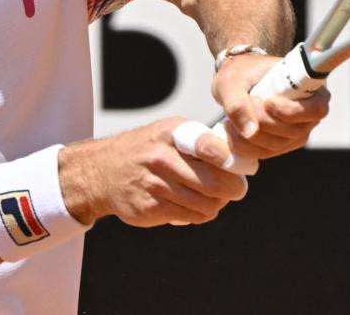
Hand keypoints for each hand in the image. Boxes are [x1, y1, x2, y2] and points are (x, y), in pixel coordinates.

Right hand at [58, 117, 248, 226]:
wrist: (102, 171)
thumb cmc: (146, 150)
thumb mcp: (168, 132)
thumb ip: (200, 141)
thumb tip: (239, 160)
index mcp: (169, 134)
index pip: (208, 146)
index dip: (232, 160)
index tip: (247, 167)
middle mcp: (161, 158)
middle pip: (214, 182)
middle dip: (234, 189)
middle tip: (238, 189)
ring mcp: (154, 185)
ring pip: (206, 204)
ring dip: (217, 204)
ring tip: (216, 198)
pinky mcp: (150, 208)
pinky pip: (191, 217)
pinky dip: (200, 214)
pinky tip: (197, 207)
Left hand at [212, 52, 330, 160]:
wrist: (237, 81)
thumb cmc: (241, 74)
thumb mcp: (232, 80)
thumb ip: (237, 102)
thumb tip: (250, 132)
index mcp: (310, 88)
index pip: (316, 109)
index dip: (292, 111)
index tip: (268, 102)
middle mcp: (309, 114)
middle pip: (294, 131)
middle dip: (262, 121)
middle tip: (241, 104)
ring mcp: (296, 132)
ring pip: (277, 144)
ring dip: (249, 133)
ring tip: (232, 116)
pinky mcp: (281, 145)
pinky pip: (264, 153)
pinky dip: (244, 144)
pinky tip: (232, 129)